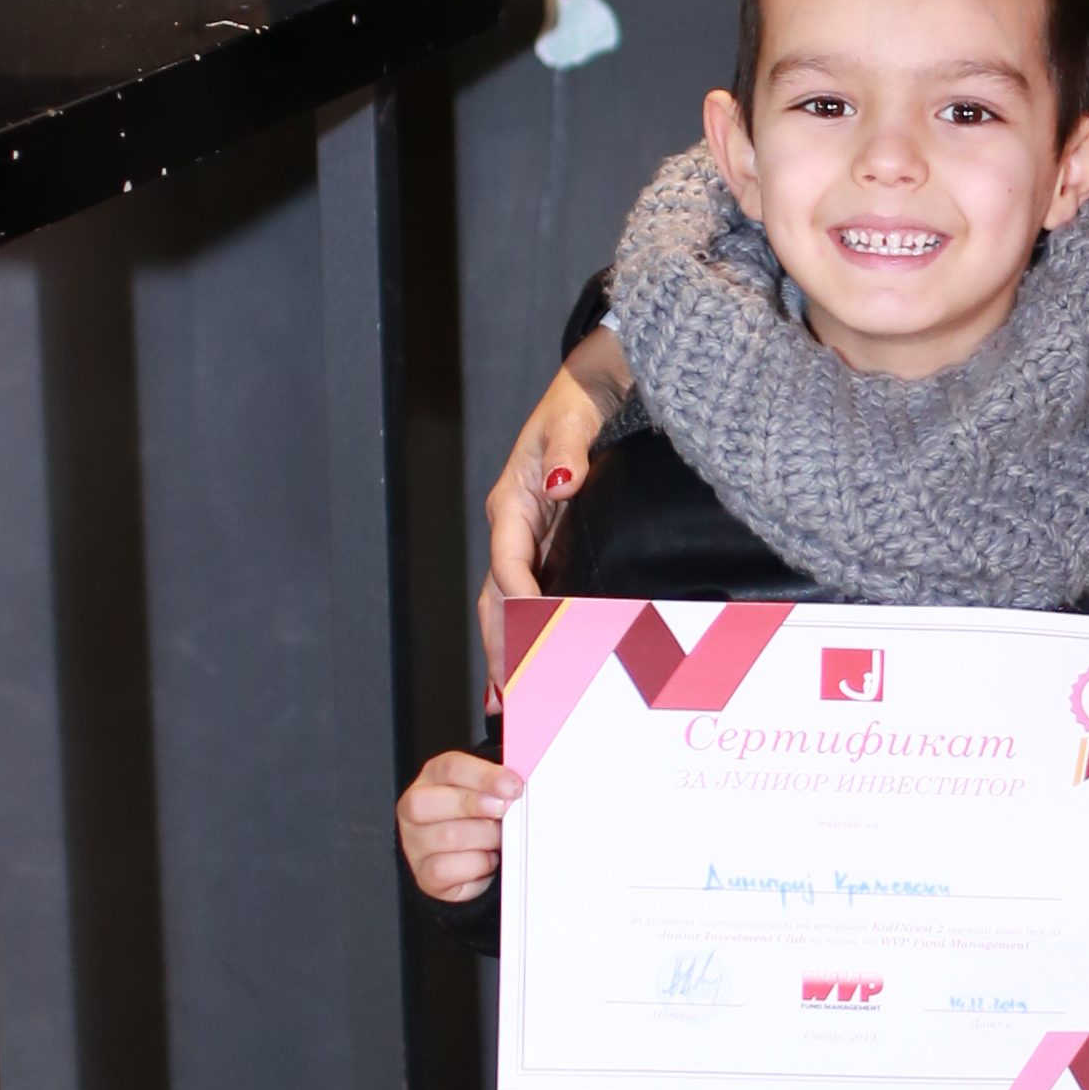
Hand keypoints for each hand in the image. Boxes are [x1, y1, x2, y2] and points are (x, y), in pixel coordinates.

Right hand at [398, 743, 519, 905]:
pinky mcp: (425, 875)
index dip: (484, 776)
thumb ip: (501, 770)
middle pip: (434, 801)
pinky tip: (486, 858)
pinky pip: (448, 869)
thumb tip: (518, 747)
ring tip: (497, 838)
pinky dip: (476, 866)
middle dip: (477, 806)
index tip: (513, 785)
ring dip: (484, 838)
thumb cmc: (480, 817)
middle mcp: (416, 808)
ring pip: (448, 837)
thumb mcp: (488, 788)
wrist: (467, 858)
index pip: (450, 768)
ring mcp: (415, 842)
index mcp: (433, 778)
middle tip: (503, 812)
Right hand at [476, 328, 626, 677]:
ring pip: (505, 605)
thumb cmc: (580, 401)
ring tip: (504, 699)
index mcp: (513, 500)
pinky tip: (528, 667)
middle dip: (498, 646)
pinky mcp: (544, 546)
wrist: (592, 389)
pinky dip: (523, 634)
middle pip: (496, 597)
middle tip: (505, 695)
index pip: (508, 563)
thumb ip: (567, 448)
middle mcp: (512, 525)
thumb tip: (561, 482)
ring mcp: (526, 540)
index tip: (536, 637)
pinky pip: (526, 598)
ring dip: (504, 651)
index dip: (520, 602)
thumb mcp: (574, 416)